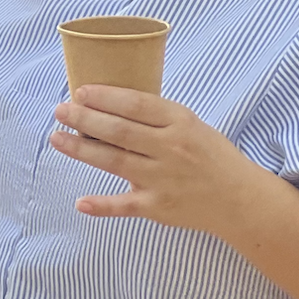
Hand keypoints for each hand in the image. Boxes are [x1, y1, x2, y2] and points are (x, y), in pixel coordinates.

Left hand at [50, 85, 267, 232]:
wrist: (241, 200)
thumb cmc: (209, 155)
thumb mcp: (190, 124)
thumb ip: (155, 115)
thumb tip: (106, 100)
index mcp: (180, 123)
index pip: (136, 105)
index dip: (105, 97)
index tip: (79, 92)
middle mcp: (171, 149)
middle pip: (119, 131)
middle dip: (84, 119)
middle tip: (60, 110)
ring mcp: (163, 179)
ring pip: (114, 161)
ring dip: (81, 150)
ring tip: (56, 137)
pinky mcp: (159, 207)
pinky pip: (126, 206)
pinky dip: (103, 206)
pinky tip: (81, 202)